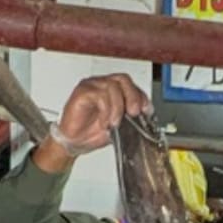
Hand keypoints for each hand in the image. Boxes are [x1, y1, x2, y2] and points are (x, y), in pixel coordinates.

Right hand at [37, 74, 151, 169]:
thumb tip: (144, 117)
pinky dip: (106, 110)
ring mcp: (91, 86)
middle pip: (123, 79)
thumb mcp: (120, 127)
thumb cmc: (93, 133)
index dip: (141, 96)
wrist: (76, 143)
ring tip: (114, 123)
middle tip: (133, 113)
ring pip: (112, 86)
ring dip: (117, 107)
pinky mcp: (81, 92)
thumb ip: (131, 119)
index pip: (131, 85)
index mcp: (113, 91)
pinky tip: (104, 122)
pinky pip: (98, 94)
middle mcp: (102, 85)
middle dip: (133, 96)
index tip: (146, 110)